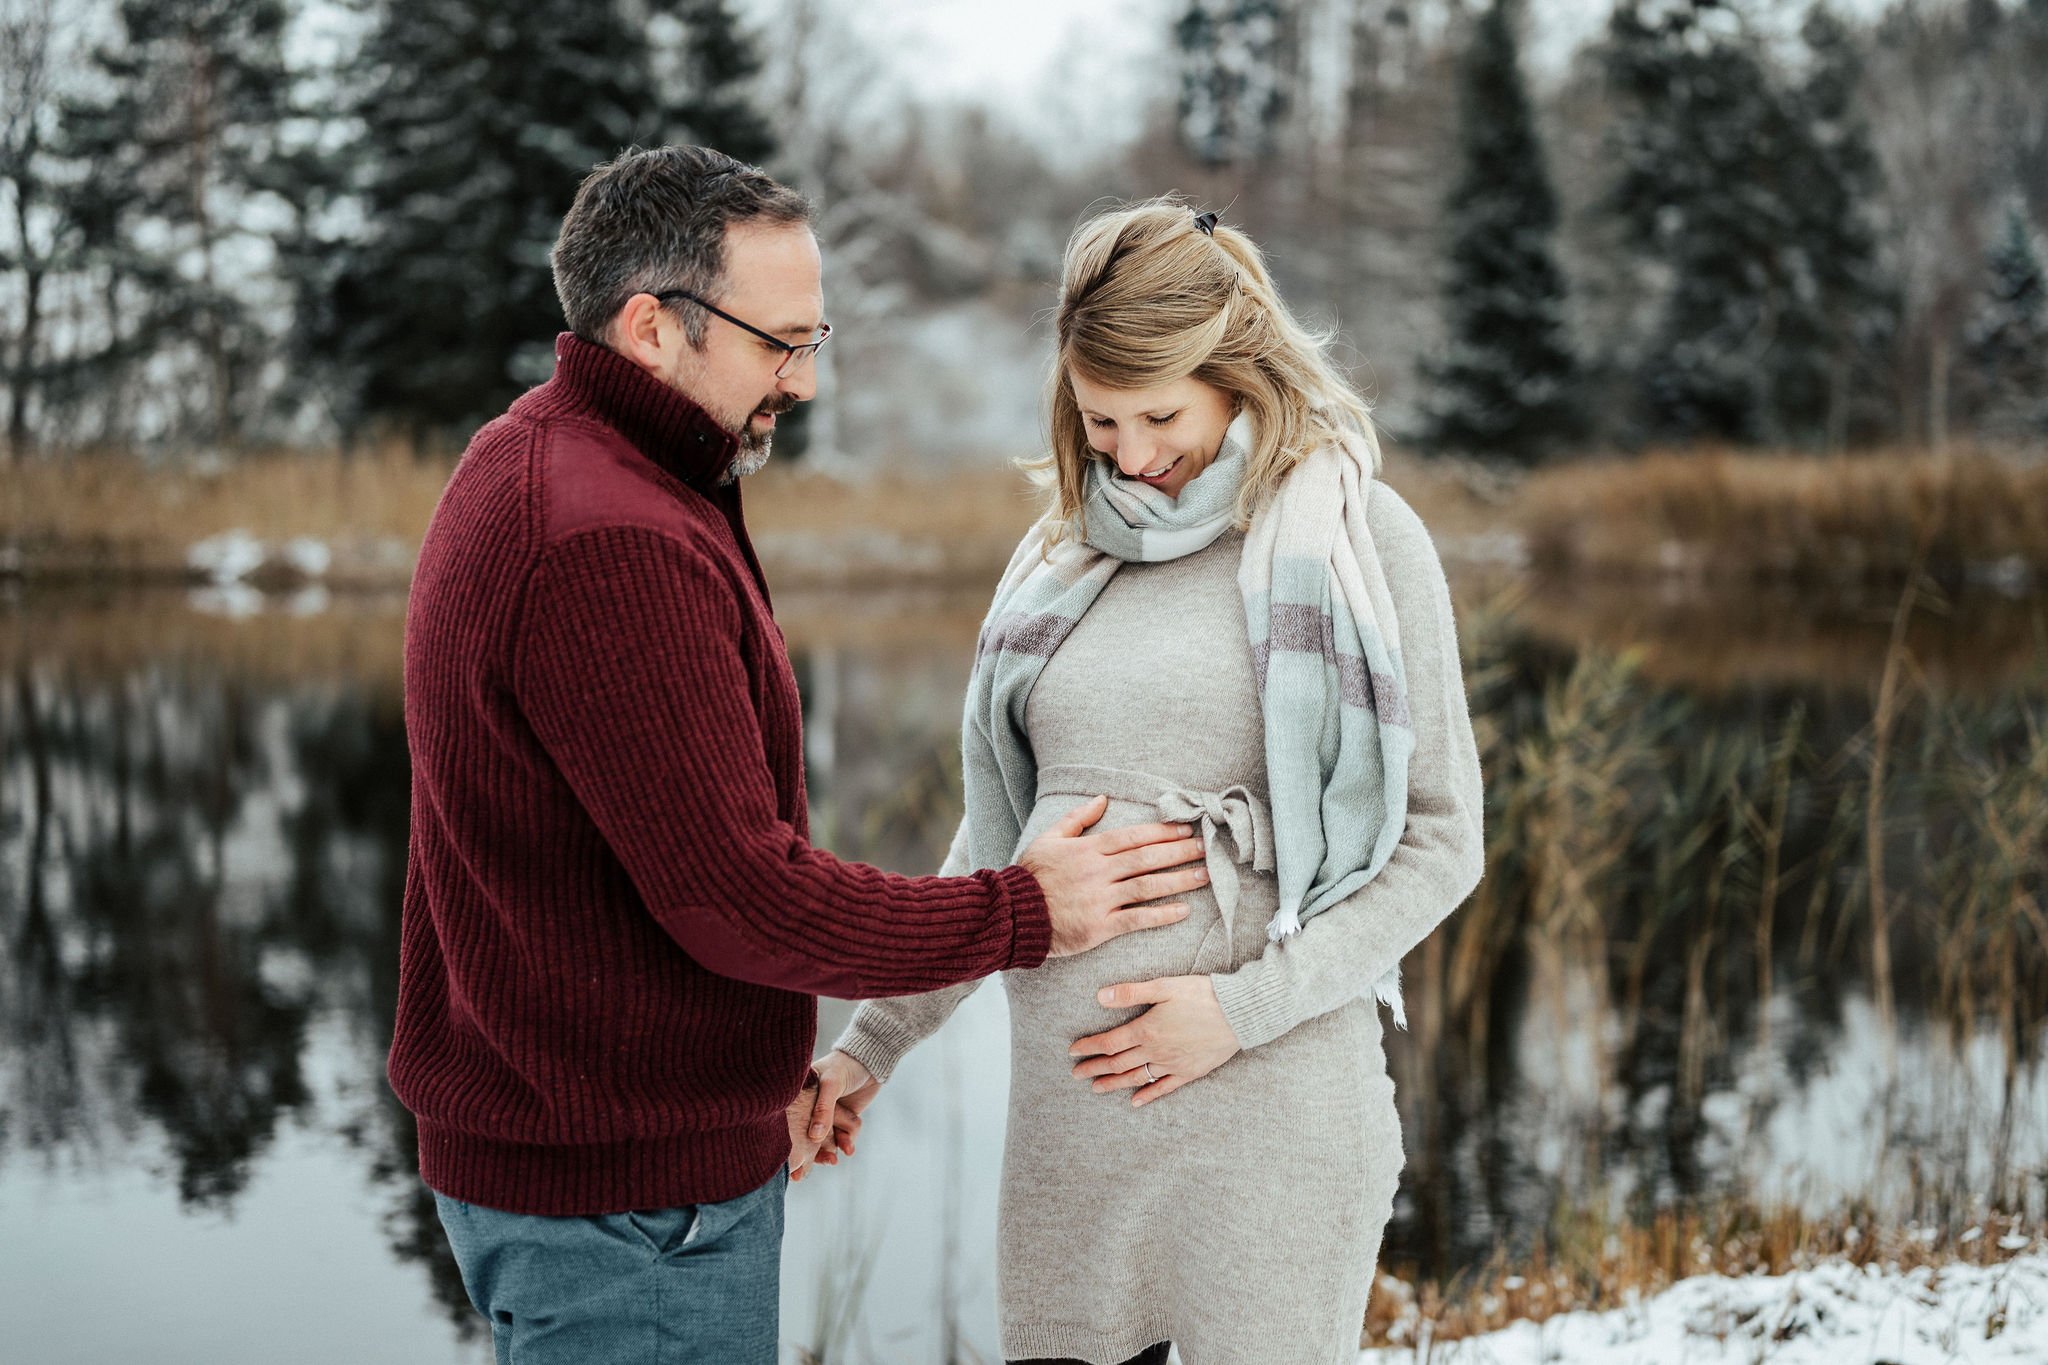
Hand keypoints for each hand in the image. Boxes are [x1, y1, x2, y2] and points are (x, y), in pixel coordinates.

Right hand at [790, 1049, 880, 1181]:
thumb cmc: (845, 1066)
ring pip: (824, 1140)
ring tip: (833, 1160)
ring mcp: (827, 1114)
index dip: (789, 1143)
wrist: (871, 1061)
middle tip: (805, 1172)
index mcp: (800, 1096)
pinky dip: (845, 1144)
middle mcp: (811, 1107)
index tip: (788, 1164)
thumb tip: (814, 1137)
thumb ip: (823, 1109)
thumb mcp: (831, 1084)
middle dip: (809, 1154)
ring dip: (829, 1151)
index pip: (791, 1123)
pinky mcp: (843, 1119)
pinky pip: (841, 1137)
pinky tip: (849, 1148)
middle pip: (806, 1136)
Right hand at [1019, 795, 1208, 957]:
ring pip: (1147, 886)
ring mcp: (1100, 900)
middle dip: (1179, 853)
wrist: (1012, 914)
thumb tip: (1103, 798)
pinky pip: (1137, 919)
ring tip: (1203, 876)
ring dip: (1178, 881)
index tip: (1186, 830)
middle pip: (1146, 859)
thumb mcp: (1049, 839)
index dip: (1162, 832)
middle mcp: (1098, 872)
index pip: (1133, 837)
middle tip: (1205, 849)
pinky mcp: (1100, 927)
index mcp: (1088, 849)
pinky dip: (1161, 915)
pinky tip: (1183, 911)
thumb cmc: (1031, 876)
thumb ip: (1077, 818)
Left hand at [1068, 975, 1240, 1106]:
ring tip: (1096, 1088)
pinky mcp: (1189, 1072)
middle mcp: (1156, 1051)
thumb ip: (1131, 992)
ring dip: (1113, 1084)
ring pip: (1136, 1078)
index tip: (1073, 1051)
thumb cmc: (1202, 995)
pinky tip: (1135, 1102)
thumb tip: (1099, 997)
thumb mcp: (1165, 986)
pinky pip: (1164, 1088)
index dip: (1089, 1047)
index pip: (1109, 1042)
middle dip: (1094, 1068)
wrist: (1239, 1013)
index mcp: (1147, 1030)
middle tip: (1076, 1074)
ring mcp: (1173, 1064)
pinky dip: (1147, 1096)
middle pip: (1118, 1063)